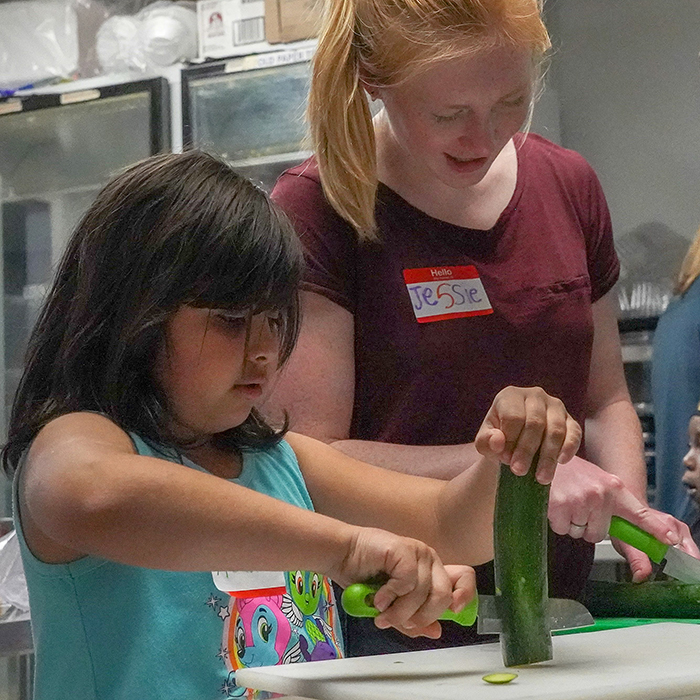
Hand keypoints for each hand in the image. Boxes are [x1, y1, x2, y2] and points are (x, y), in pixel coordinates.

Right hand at [332, 527, 475, 637]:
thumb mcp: (392, 605)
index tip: (452, 613)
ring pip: (423, 593)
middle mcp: (429, 560)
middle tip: (400, 622)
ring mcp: (418, 552)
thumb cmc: (364, 576)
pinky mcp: (404, 549)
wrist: (342, 555)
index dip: (465, 596)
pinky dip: (390, 596)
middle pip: (444, 595)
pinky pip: (407, 582)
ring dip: (399, 611)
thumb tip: (437, 631)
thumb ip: (412, 619)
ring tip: (381, 613)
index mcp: (432, 571)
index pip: (464, 578)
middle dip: (422, 616)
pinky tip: (378, 597)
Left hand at [474, 386, 581, 484]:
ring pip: (555, 430)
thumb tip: (498, 441)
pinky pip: (574, 433)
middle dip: (527, 450)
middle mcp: (535, 395)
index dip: (510, 440)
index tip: (505, 459)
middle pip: (535, 423)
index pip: (513, 416)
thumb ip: (486, 441)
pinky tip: (561, 462)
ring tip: (540, 477)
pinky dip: (569, 448)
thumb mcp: (485, 442)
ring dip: (548, 456)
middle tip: (519, 471)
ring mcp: (555, 406)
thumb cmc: (499, 440)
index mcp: (510, 395)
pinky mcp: (570, 420)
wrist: (516, 444)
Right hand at [547, 455, 699, 580]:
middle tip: (578, 507)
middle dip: (587, 526)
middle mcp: (600, 495)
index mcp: (614, 488)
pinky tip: (555, 505)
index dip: (656, 529)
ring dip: (571, 523)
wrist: (545, 455)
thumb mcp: (598, 482)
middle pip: (599, 533)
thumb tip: (626, 530)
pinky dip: (557, 522)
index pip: (640, 514)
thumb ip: (613, 504)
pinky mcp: (560, 506)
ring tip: (566, 502)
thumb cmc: (571, 472)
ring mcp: (580, 501)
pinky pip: (563, 529)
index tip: (670, 540)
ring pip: (580, 533)